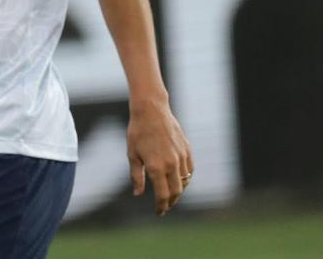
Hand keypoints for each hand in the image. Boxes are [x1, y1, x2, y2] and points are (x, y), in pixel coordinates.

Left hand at [127, 98, 192, 214]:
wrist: (151, 110)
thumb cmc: (137, 132)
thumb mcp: (132, 154)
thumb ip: (136, 176)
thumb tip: (138, 194)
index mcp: (156, 167)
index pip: (162, 195)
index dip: (161, 206)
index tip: (159, 212)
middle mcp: (171, 164)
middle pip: (176, 192)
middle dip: (171, 202)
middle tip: (165, 207)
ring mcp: (181, 157)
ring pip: (185, 182)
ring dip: (179, 191)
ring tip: (171, 195)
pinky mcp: (187, 149)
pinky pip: (190, 170)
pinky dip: (186, 178)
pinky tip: (179, 180)